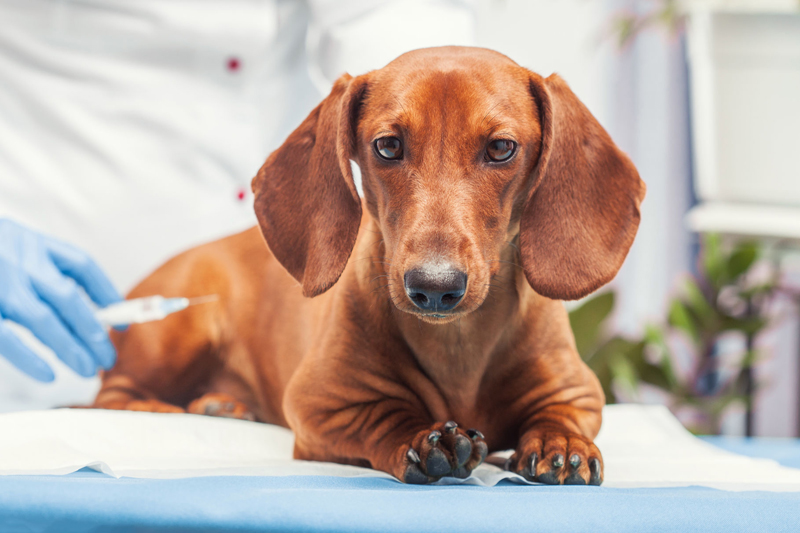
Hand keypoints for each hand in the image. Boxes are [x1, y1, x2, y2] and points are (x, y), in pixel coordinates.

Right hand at [0, 219, 121, 380]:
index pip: (82, 265)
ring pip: (42, 320)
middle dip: (92, 331)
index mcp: (37, 244)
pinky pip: (6, 337)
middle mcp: (22, 261)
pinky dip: (28, 357)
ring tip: (87, 370)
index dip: (106, 292)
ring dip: (69, 347)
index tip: (123, 318)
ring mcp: (2, 285)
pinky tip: (48, 374)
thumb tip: (104, 305)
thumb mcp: (23, 245)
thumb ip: (54, 269)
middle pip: (68, 299)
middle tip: (107, 358)